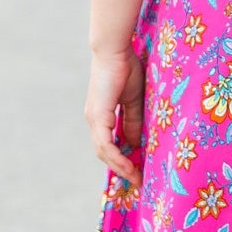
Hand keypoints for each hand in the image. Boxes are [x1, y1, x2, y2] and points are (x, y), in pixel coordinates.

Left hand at [84, 48, 145, 184]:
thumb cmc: (125, 69)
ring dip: (119, 167)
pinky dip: (116, 157)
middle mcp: (94, 119)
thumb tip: (133, 143)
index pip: (107, 144)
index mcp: (100, 115)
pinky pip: (105, 143)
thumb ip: (132, 121)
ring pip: (103, 151)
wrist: (115, 50)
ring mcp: (94, 118)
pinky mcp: (98, 115)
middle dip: (120, 168)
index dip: (120, 159)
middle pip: (103, 152)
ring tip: (135, 177)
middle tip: (137, 180)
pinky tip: (128, 165)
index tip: (136, 171)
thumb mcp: (133, 100)